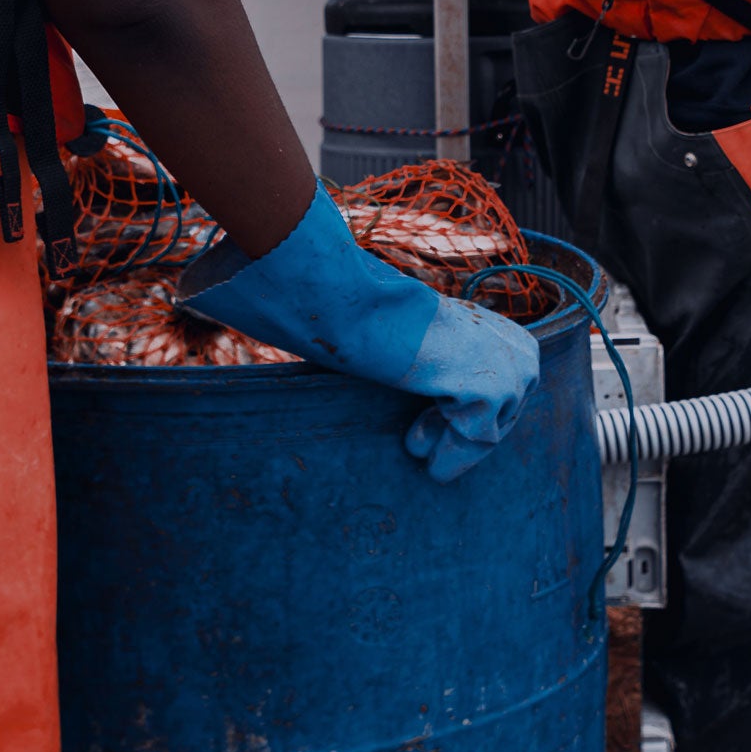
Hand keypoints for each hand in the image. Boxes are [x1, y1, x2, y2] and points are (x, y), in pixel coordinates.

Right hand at [178, 196, 541, 481]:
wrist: (336, 298)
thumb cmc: (335, 300)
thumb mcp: (366, 325)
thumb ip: (365, 332)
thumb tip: (238, 309)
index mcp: (467, 322)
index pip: (503, 374)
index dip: (470, 409)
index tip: (424, 431)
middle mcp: (489, 335)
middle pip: (512, 400)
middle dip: (467, 429)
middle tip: (416, 441)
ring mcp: (489, 356)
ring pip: (501, 420)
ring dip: (460, 444)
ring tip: (416, 443)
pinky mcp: (478, 379)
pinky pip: (485, 434)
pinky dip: (456, 453)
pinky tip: (422, 452)